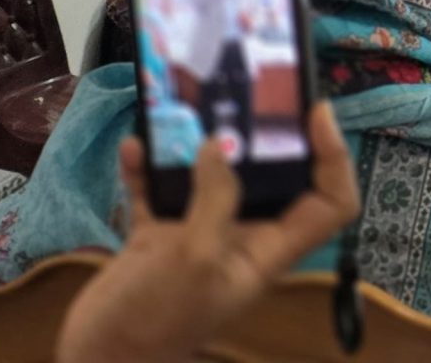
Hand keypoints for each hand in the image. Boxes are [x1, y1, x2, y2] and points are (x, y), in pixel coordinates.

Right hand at [56, 104, 359, 362]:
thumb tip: (220, 144)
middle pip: (272, 177)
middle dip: (261, 136)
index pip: (330, 203)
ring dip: (197, 145)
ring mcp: (196, 236)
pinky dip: (149, 169)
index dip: (335, 158)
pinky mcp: (156, 238)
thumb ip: (215, 199)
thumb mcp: (195, 258)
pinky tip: (135, 146)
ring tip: (187, 107)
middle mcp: (240, 238)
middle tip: (247, 94)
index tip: (318, 112)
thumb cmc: (154, 321)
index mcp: (268, 251)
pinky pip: (158, 192)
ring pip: (211, 177)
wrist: (95, 361)